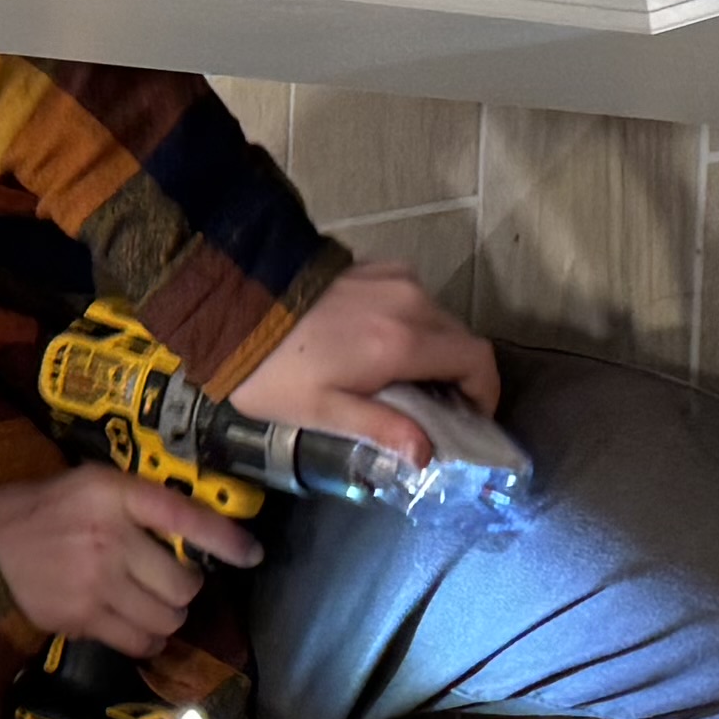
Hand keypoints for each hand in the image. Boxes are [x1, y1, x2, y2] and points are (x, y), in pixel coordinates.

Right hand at [0, 462, 256, 657]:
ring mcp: (99, 581)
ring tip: (151, 607)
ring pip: (167, 616)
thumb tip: (186, 529)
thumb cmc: (33, 513)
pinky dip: (147, 640)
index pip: (184, 515)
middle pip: (183, 582)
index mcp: (113, 494)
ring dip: (167, 617)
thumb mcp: (83, 485)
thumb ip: (131, 501)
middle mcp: (111, 537)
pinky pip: (139, 640)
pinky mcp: (85, 617)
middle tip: (169, 584)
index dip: (225, 538)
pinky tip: (137, 628)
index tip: (251, 554)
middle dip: (184, 589)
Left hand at [235, 260, 500, 466]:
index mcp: (404, 342)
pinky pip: (414, 298)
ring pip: (440, 318)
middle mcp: (411, 303)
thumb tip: (427, 454)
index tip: (472, 419)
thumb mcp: (324, 411)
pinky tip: (383, 344)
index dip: (485, 392)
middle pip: (462, 340)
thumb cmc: (275, 371)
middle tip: (435, 410)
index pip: (477, 361)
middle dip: (459, 376)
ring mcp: (396, 278)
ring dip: (435, 350)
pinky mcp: (377, 265)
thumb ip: (382, 430)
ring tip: (406, 380)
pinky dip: (413, 323)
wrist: (233, 306)